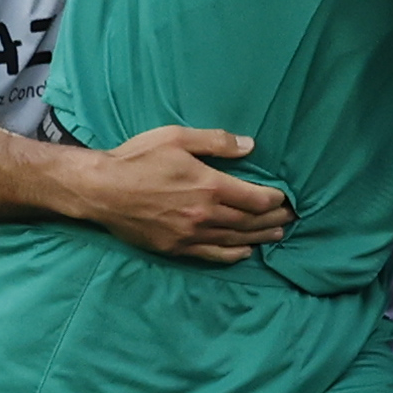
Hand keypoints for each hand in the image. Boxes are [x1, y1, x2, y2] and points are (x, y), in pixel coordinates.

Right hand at [78, 125, 293, 262]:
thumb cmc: (138, 158)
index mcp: (209, 186)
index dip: (274, 200)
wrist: (101, 190)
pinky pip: (212, 255)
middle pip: (249, 221)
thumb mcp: (177, 138)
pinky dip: (232, 254)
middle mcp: (204, 214)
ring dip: (259, 238)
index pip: (255, 199)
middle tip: (291, 217)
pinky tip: (244, 252)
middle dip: (273, 219)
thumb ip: (216, 142)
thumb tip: (250, 147)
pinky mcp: (176, 248)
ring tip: (278, 235)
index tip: (285, 197)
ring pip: (235, 240)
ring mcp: (190, 234)